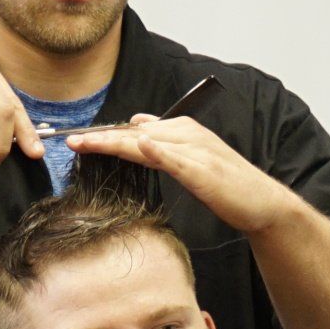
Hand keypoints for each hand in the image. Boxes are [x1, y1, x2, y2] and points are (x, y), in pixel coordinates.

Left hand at [67, 113, 292, 235]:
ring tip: (86, 143)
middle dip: (100, 137)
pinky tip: (138, 145)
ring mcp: (195, 150)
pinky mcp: (203, 169)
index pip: (135, 131)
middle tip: (70, 141)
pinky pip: (174, 157)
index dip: (105, 135)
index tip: (78, 140)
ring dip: (115, 140)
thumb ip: (165, 144)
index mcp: (182, 131)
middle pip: (134, 134)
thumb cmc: (226, 186)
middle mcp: (186, 134)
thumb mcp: (190, 161)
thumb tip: (138, 126)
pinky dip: (156, 150)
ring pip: (146, 142)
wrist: (260, 202)